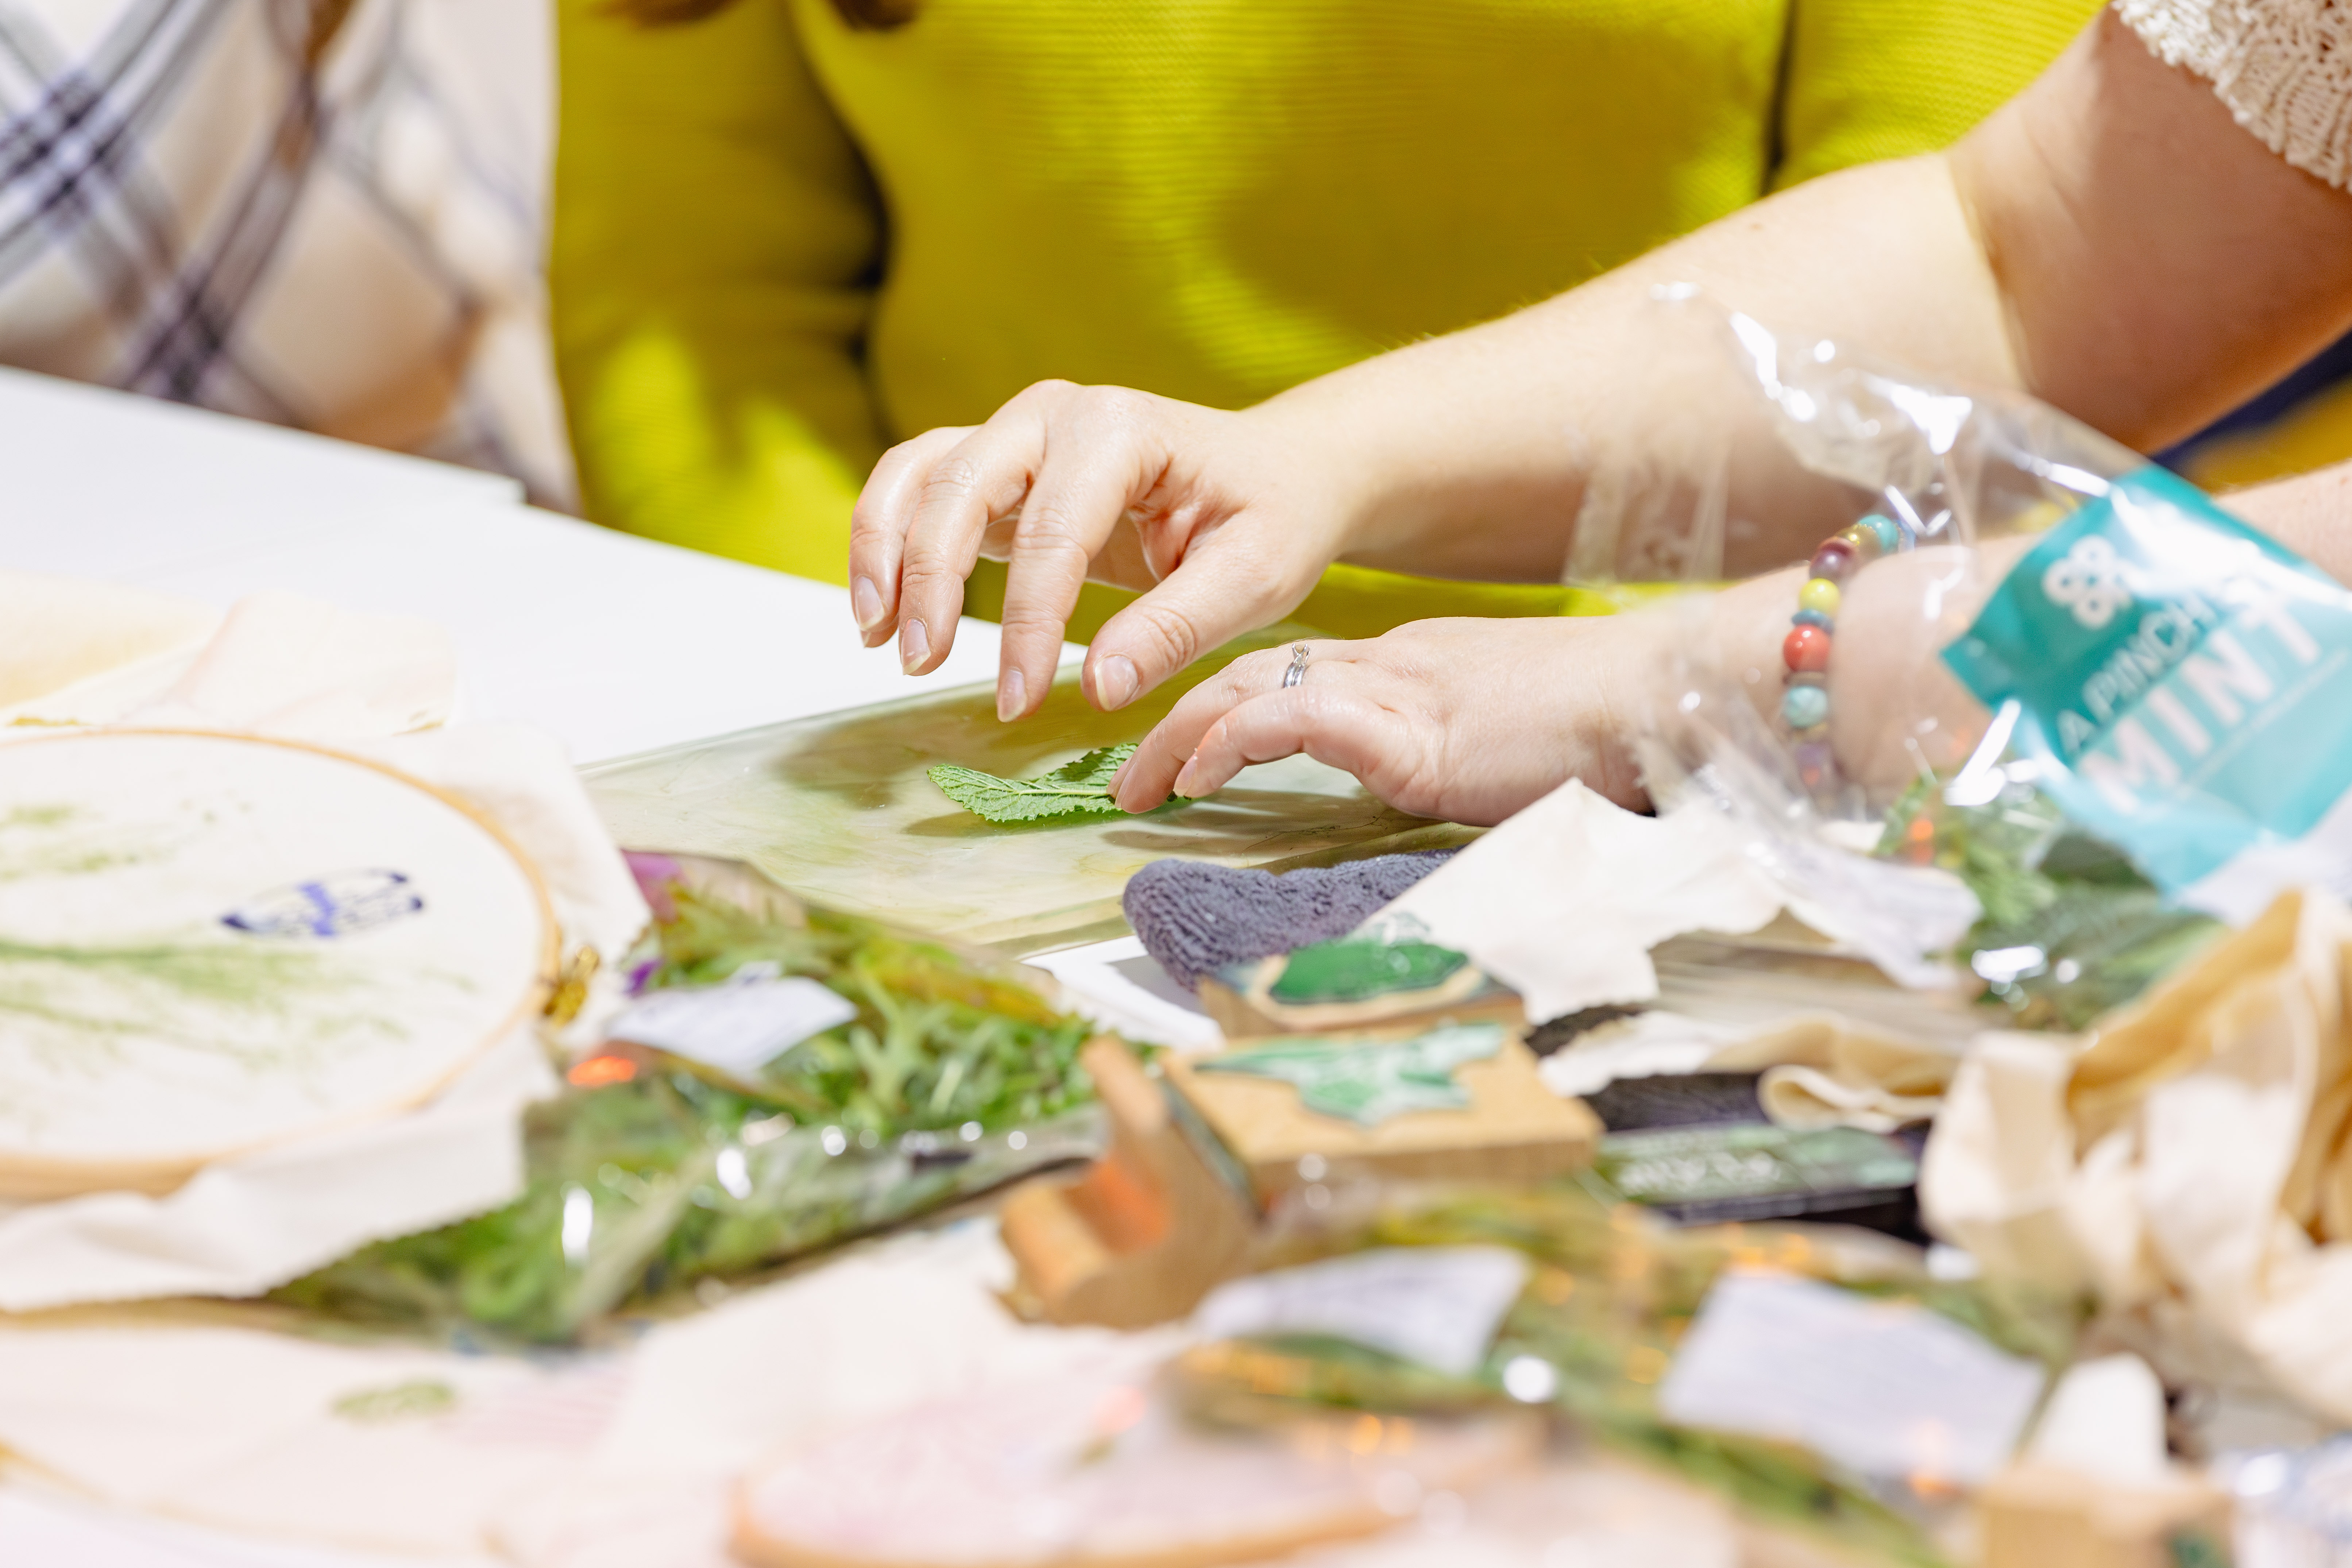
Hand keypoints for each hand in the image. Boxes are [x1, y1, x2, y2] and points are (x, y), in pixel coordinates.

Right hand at [847, 382, 1363, 723]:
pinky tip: (883, 611)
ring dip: (885, 551)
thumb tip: (1099, 688)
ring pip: (919, 475)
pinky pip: (919, 485)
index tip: (1015, 702)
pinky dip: (887, 538)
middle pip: (960, 487)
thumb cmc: (1272, 519)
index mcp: (1122, 431)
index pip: (1053, 531)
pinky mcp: (998, 464)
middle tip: (921, 668)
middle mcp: (1056, 414)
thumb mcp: (1255, 578)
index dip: (1025, 622)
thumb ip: (1177, 628)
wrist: (1279, 473)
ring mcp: (1018, 432)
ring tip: (880, 639)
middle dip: (929, 581)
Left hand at [1109, 617, 1659, 825]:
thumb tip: (1437, 800)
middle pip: (1255, 673)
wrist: (1664, 700)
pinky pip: (1296, 720)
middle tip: (1133, 773)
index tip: (1189, 753)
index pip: (1299, 675)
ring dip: (1185, 735)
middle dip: (1183, 719)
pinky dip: (1237, 742)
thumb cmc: (1609, 732)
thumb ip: (1457, 762)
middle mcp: (1393, 666)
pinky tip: (1201, 776)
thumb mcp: (1508, 745)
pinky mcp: (1411, 732)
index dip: (1231, 708)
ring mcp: (1398, 693)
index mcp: (1414, 667)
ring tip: (1140, 784)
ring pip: (1254, 688)